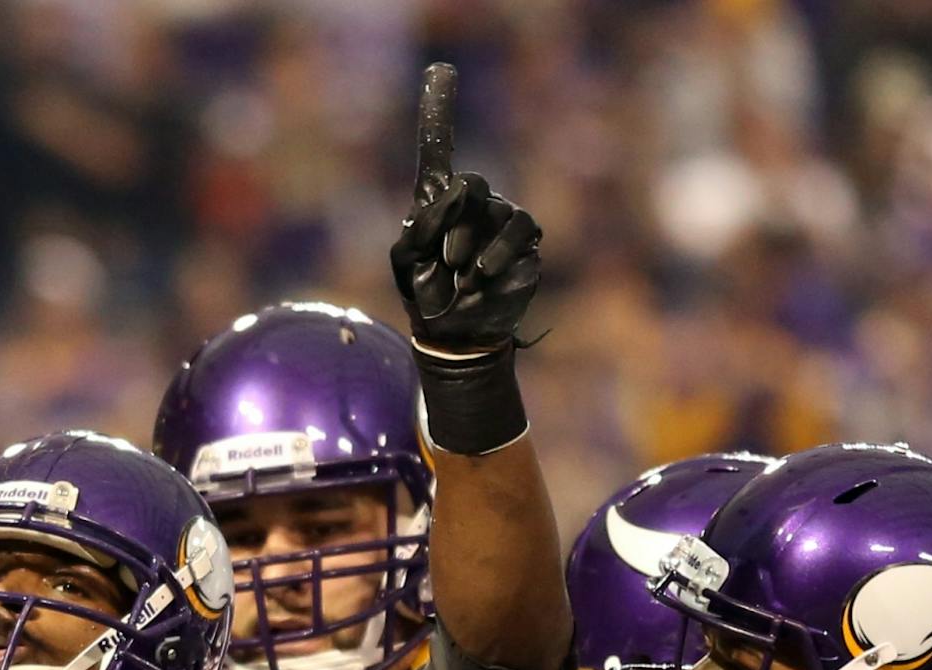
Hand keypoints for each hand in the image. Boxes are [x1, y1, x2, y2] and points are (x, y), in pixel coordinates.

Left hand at [388, 64, 540, 353]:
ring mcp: (501, 224)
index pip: (440, 150)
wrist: (453, 335)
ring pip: (496, 211)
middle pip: (470, 185)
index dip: (440, 111)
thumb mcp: (405, 263)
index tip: (441, 72)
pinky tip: (482, 273)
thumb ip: (418, 228)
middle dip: (452, 219)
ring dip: (472, 243)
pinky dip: (501, 251)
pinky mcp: (525, 245)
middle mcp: (473, 206)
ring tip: (460, 272)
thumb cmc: (425, 296)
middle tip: (445, 257)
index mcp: (439, 203)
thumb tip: (445, 198)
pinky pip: (521, 231)